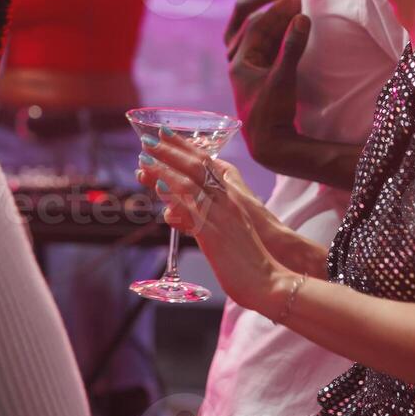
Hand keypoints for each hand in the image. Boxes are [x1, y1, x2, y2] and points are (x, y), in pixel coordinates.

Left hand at [134, 131, 288, 314]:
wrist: (270, 281)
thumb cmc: (249, 259)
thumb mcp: (229, 230)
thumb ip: (204, 217)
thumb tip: (175, 213)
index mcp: (231, 198)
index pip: (205, 163)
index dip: (184, 146)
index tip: (164, 133)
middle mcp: (226, 202)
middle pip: (196, 168)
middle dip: (170, 151)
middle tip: (148, 139)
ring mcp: (220, 216)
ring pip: (190, 184)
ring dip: (165, 169)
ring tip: (144, 160)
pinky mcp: (213, 234)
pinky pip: (192, 209)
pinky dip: (175, 196)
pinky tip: (160, 188)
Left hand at [225, 0, 309, 170]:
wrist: (269, 143)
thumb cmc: (271, 113)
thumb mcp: (283, 79)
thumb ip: (292, 47)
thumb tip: (301, 17)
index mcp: (238, 61)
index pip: (254, 26)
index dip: (275, 11)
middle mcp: (237, 61)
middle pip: (250, 25)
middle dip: (271, 9)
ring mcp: (246, 67)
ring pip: (252, 33)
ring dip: (270, 17)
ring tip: (286, 1)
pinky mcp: (258, 73)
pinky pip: (261, 44)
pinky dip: (273, 31)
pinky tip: (286, 23)